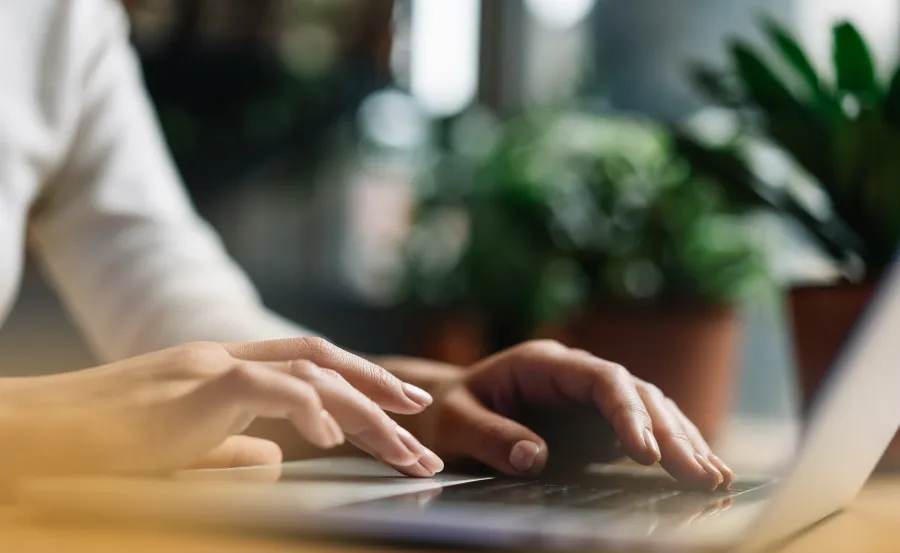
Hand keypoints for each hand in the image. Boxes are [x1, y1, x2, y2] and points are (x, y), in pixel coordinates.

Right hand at [0, 339, 442, 476]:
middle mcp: (228, 358)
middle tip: (425, 428)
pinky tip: (332, 439)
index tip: (404, 409)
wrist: (41, 433)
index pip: (311, 365)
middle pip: (325, 366)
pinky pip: (267, 389)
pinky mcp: (194, 386)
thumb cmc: (103, 446)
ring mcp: (212, 366)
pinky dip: (307, 409)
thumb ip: (232, 449)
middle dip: (382, 395)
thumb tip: (277, 460)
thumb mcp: (183, 449)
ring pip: (311, 375)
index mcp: (228, 371)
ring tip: (404, 447)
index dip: (363, 382)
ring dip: (365, 412)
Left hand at [383, 341, 732, 488]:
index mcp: (544, 363)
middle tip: (699, 473)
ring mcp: (590, 396)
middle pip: (636, 393)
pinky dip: (671, 447)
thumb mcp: (455, 421)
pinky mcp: (596, 421)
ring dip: (682, 440)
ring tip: (713, 476)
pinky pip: (642, 428)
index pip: (601, 379)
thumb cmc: (447, 411)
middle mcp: (575, 374)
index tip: (645, 451)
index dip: (628, 412)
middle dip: (670, 432)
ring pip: (649, 408)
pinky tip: (699, 469)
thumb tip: (533, 458)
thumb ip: (489, 436)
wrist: (447, 407)